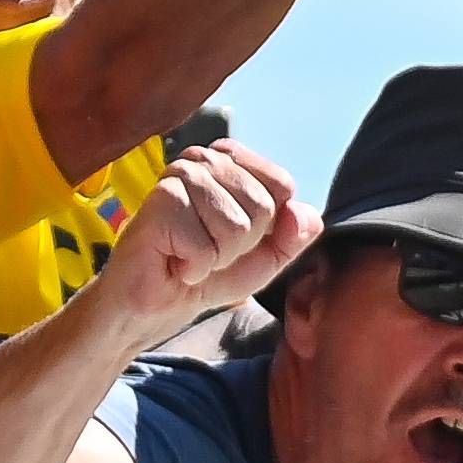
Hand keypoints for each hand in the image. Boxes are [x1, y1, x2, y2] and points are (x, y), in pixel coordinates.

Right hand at [98, 141, 314, 333]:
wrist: (158, 303)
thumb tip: (305, 213)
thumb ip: (294, 235)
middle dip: (242, 244)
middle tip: (209, 249)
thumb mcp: (266, 257)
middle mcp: (204, 158)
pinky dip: (195, 266)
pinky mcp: (160, 201)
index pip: (282, 185)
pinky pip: (205, 245)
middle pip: (263, 205)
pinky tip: (174, 261)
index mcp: (231, 160)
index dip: (268, 226)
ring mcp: (179, 175)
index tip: (237, 237)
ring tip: (191, 255)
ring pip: (236, 226)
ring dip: (217, 256)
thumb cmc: (208, 272)